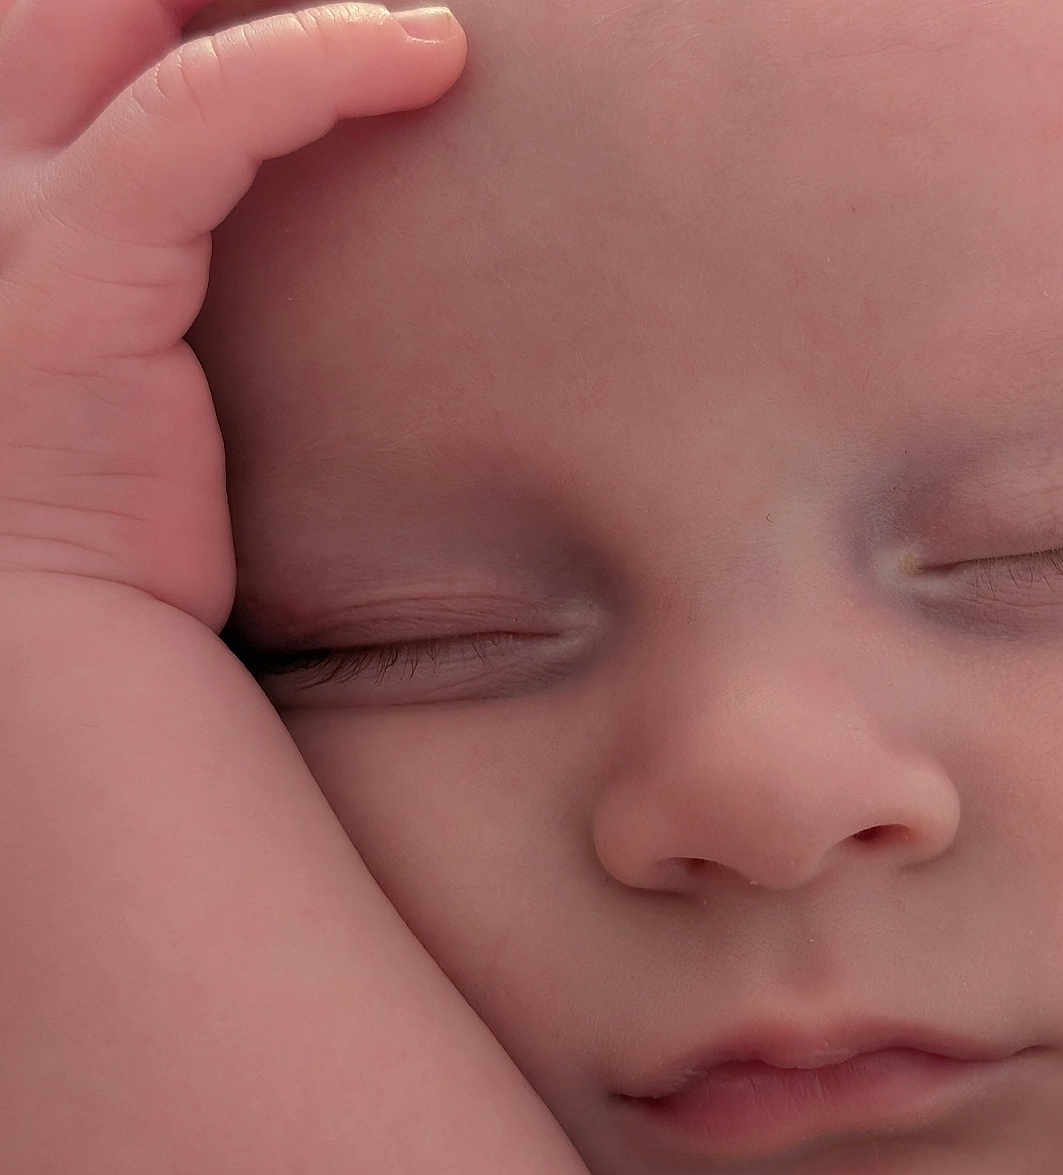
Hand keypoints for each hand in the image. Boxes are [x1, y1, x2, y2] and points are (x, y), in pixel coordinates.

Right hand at [0, 0, 465, 630]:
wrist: (61, 628)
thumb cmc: (109, 496)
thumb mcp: (120, 334)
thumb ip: (160, 236)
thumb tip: (257, 198)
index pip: (63, 19)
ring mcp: (7, 213)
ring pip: (126, 10)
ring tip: (423, 12)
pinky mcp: (72, 276)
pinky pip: (198, 114)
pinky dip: (316, 63)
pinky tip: (424, 54)